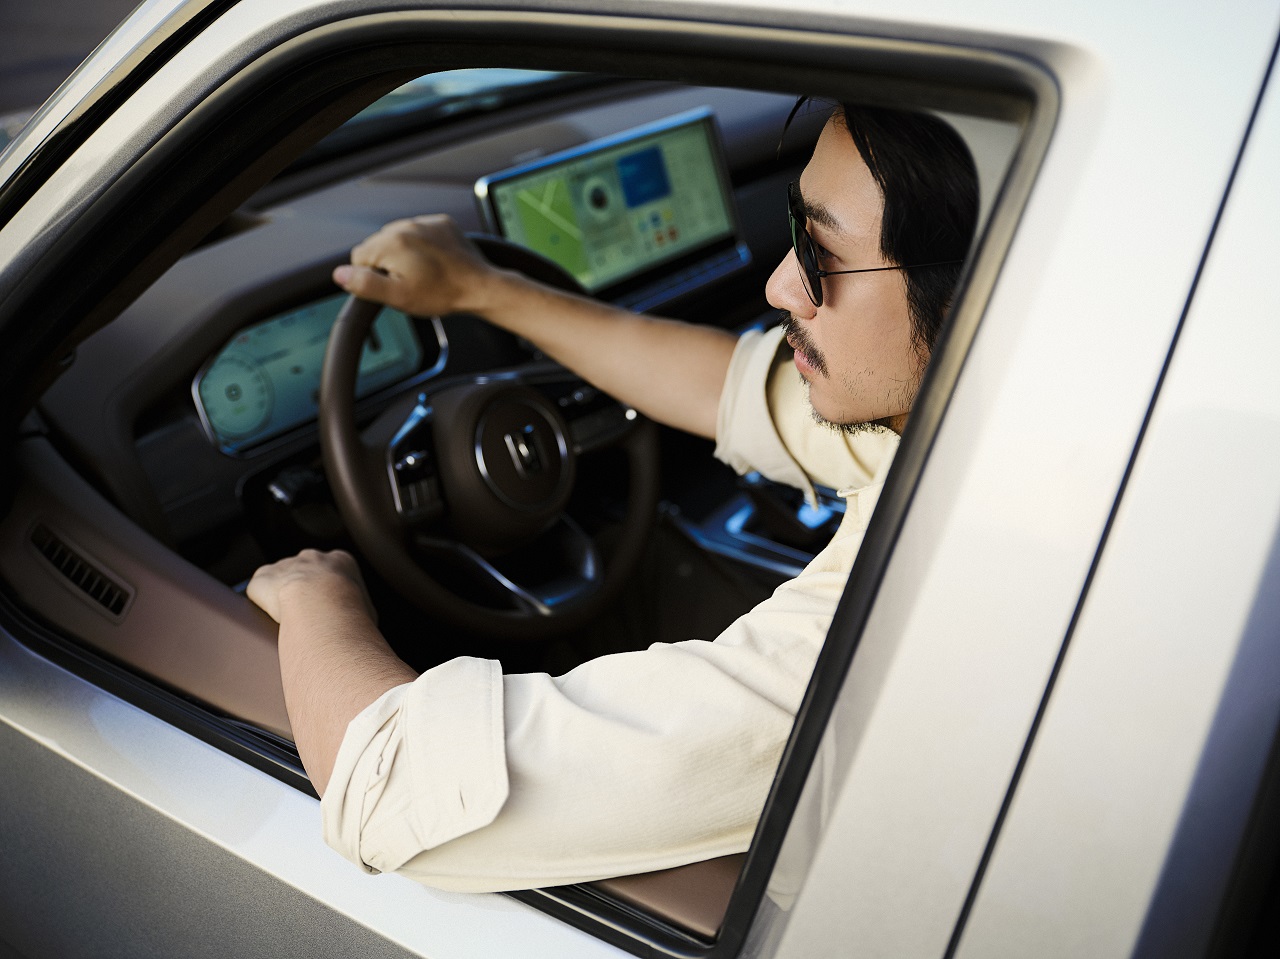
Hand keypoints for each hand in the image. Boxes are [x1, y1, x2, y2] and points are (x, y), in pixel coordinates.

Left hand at [247, 548, 376, 624]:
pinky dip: (262, 605)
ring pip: (280, 580)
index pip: (333, 570)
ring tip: (288, 623)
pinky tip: (269, 622)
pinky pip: (259, 591)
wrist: (320, 606)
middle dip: (304, 590)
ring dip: (282, 598)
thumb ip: (361, 609)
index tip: (328, 607)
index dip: (330, 590)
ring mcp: (285, 565)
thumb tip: (361, 625)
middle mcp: (312, 557)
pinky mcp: (262, 578)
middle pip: (304, 570)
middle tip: (307, 616)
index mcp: (340, 560)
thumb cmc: (350, 612)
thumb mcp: (369, 610)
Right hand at [332, 214, 506, 316]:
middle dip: (387, 264)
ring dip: (404, 254)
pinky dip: (423, 245)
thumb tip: (339, 274)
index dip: (371, 276)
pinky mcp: (442, 223)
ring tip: (423, 274)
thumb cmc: (442, 293)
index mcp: (391, 243)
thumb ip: (365, 284)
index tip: (390, 286)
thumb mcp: (398, 296)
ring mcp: (425, 222)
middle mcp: (406, 226)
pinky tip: (434, 262)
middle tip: (408, 282)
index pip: (358, 257)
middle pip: (378, 245)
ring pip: (399, 237)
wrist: (480, 287)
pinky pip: (421, 232)